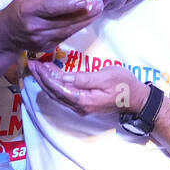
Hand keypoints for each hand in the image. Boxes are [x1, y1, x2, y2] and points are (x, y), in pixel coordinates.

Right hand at [2, 0, 102, 52]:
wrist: (7, 33)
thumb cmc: (23, 8)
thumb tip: (76, 0)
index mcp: (29, 10)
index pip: (51, 8)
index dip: (69, 6)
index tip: (85, 1)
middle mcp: (34, 27)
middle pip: (64, 21)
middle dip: (85, 14)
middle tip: (100, 6)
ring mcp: (40, 40)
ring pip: (68, 30)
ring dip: (85, 22)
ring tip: (98, 12)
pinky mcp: (46, 48)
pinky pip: (66, 36)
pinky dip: (77, 28)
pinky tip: (86, 20)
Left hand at [30, 63, 146, 117]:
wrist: (137, 99)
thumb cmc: (124, 84)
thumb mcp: (107, 76)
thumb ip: (84, 78)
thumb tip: (64, 78)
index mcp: (84, 99)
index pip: (58, 88)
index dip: (46, 76)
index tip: (37, 63)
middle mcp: (79, 106)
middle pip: (54, 93)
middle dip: (42, 78)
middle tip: (32, 63)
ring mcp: (81, 107)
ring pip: (57, 95)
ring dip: (46, 82)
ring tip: (38, 68)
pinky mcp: (83, 104)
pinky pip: (63, 95)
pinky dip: (54, 86)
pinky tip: (51, 77)